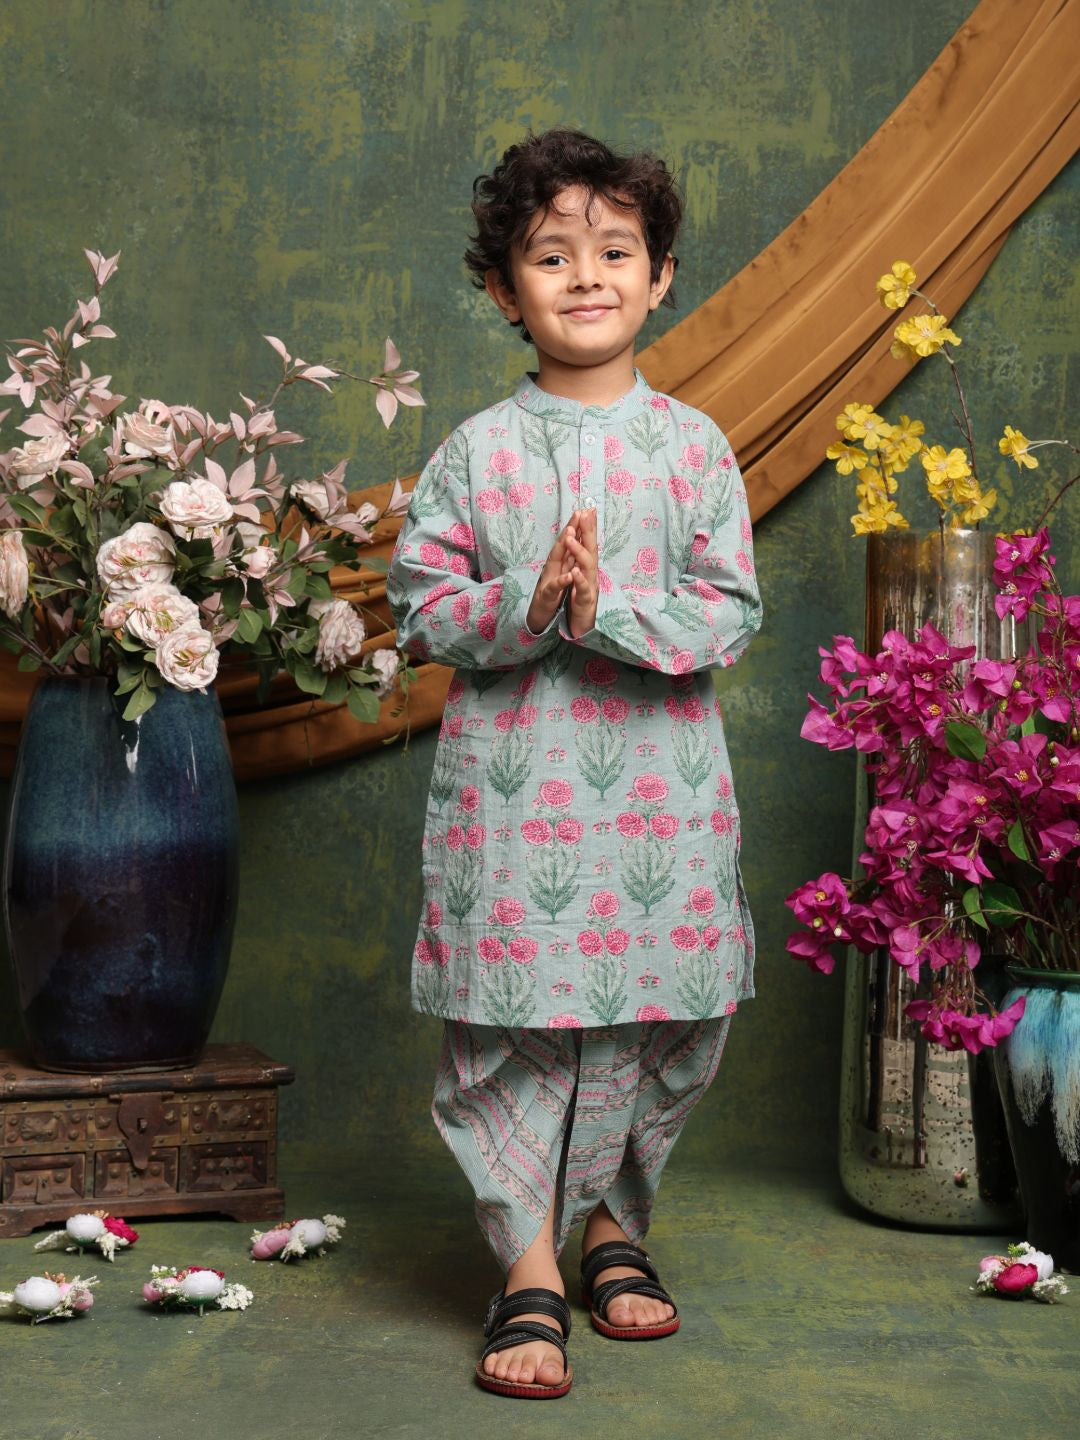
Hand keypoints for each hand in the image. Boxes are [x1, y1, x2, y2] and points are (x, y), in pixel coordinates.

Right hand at [526, 518, 577, 632]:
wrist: (539, 614)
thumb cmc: (552, 592)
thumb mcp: (562, 571)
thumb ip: (568, 556)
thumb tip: (575, 539)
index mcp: (560, 562)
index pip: (569, 541)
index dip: (577, 525)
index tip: (586, 510)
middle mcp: (553, 566)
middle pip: (562, 544)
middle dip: (570, 528)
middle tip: (578, 512)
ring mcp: (549, 578)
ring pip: (555, 560)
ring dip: (563, 547)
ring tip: (571, 532)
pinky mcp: (547, 594)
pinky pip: (555, 586)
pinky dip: (563, 580)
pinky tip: (570, 574)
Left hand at [564, 506, 597, 637]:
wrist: (585, 623)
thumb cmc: (581, 597)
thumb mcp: (578, 575)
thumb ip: (580, 558)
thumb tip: (580, 538)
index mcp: (586, 565)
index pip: (586, 542)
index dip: (587, 526)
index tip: (587, 508)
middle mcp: (590, 572)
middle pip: (590, 548)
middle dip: (587, 530)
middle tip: (584, 513)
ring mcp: (589, 585)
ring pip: (587, 566)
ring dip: (579, 551)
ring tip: (571, 538)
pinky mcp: (585, 600)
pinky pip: (583, 589)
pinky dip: (579, 580)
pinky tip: (574, 571)